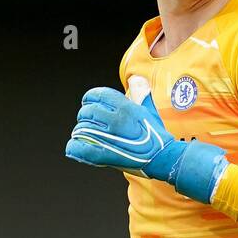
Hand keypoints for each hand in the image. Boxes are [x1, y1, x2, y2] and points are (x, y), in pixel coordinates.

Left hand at [65, 75, 228, 204]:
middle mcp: (116, 118)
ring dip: (79, 132)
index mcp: (125, 105)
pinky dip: (74, 147)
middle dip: (84, 117)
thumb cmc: (157, 135)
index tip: (87, 104)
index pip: (97, 95)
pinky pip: (79, 147)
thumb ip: (140, 92)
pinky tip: (74, 147)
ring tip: (81, 137)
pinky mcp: (104, 154)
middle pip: (87, 112)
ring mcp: (110, 137)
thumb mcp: (149, 109)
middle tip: (86, 124)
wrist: (163, 158)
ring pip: (82, 129)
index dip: (88, 99)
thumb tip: (136, 79)